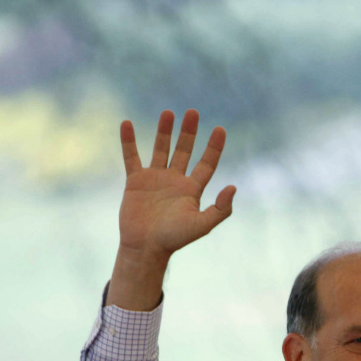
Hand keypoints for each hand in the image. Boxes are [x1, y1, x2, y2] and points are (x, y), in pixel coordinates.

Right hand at [116, 109, 235, 263]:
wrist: (145, 248)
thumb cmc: (175, 239)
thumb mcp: (202, 225)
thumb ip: (220, 209)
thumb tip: (233, 187)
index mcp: (192, 189)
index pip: (207, 163)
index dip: (214, 147)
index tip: (221, 129)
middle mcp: (175, 180)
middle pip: (184, 150)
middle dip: (189, 132)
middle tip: (193, 112)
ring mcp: (155, 178)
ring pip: (161, 149)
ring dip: (165, 131)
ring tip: (168, 112)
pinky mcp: (135, 181)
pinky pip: (131, 157)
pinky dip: (129, 141)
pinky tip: (127, 124)